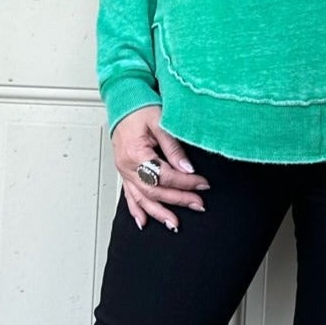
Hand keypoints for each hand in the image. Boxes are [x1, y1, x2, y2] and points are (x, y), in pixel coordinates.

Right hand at [112, 105, 209, 232]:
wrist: (123, 101)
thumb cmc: (140, 107)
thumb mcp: (160, 122)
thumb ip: (173, 148)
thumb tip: (186, 169)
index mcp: (136, 152)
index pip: (164, 175)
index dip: (185, 182)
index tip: (202, 184)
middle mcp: (127, 165)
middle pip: (154, 190)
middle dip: (178, 199)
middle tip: (198, 204)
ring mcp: (124, 170)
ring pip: (142, 197)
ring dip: (159, 212)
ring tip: (174, 224)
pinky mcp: (124, 171)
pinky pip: (129, 195)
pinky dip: (137, 209)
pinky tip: (144, 221)